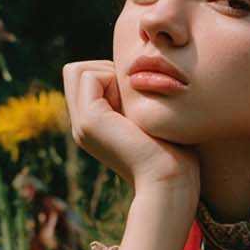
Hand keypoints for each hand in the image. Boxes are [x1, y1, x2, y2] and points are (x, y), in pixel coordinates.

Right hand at [62, 60, 200, 194]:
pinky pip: (88, 76)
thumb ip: (134, 99)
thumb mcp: (148, 117)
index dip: (109, 74)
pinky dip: (113, 78)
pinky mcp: (89, 120)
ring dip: (108, 74)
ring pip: (78, 70)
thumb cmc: (173, 152)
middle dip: (104, 69)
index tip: (135, 97)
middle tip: (132, 96)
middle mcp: (82, 125)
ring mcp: (82, 124)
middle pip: (75, 71)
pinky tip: (133, 106)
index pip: (84, 78)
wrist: (170, 180)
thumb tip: (135, 73)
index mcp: (94, 125)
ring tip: (132, 103)